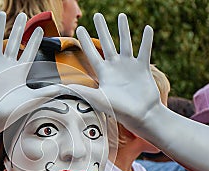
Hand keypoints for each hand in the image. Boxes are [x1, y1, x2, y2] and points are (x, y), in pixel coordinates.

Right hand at [0, 12, 63, 137]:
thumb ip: (48, 92)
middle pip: (14, 43)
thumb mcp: (32, 99)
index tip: (40, 29)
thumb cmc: (10, 111)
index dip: (34, 41)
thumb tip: (66, 89)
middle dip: (19, 29)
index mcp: (20, 73)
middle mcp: (7, 67)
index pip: (29, 53)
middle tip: (23, 15)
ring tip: (1, 14)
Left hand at [73, 13, 160, 130]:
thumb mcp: (97, 99)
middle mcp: (115, 67)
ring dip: (124, 29)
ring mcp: (129, 67)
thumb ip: (81, 90)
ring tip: (122, 15)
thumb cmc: (119, 111)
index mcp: (103, 73)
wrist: (141, 116)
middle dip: (102, 29)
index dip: (85, 41)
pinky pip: (145, 50)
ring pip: (126, 43)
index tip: (80, 29)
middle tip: (97, 15)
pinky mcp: (143, 68)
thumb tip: (61, 87)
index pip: (92, 53)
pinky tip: (147, 28)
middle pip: (107, 43)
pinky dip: (146, 40)